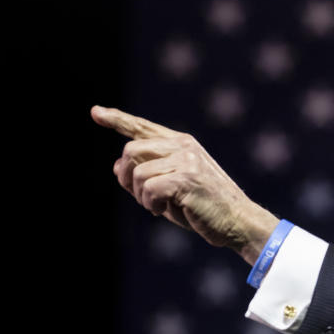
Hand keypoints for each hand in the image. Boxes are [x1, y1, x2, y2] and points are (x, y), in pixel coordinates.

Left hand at [91, 105, 277, 264]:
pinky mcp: (187, 177)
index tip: (96, 112)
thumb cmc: (203, 209)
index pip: (142, 127)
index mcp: (181, 143)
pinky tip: (166, 210)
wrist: (238, 221)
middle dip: (126, 177)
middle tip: (141, 198)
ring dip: (140, 196)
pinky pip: (149, 189)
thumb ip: (146, 175)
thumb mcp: (170, 190)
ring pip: (137, 172)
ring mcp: (186, 159)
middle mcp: (183, 145)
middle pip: (131, 150)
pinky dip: (151, 204)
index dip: (117, 119)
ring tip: (158, 207)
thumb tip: (116, 166)